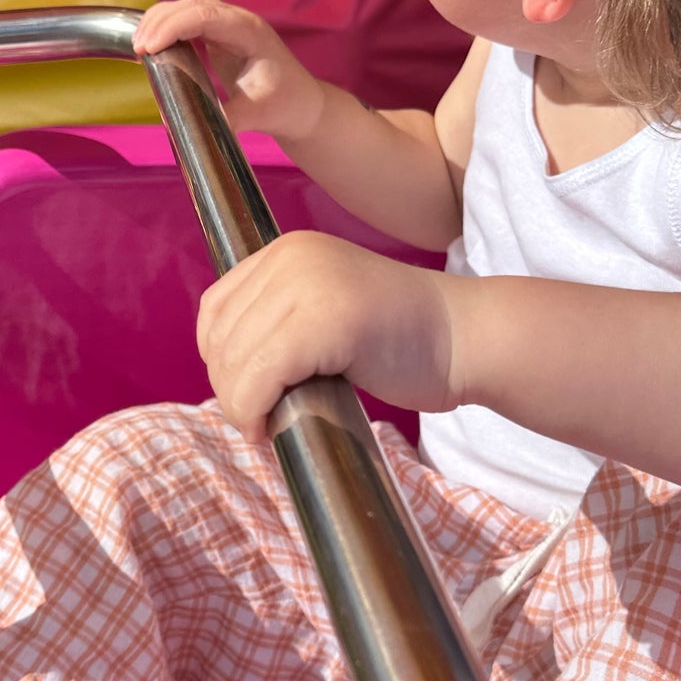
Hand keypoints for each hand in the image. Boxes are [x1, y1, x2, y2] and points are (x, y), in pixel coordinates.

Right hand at [133, 0, 325, 140]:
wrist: (301, 105)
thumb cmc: (286, 106)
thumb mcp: (260, 114)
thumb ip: (230, 118)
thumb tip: (196, 127)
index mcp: (250, 32)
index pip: (205, 15)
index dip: (173, 26)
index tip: (149, 47)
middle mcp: (238, 21)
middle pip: (191, 5)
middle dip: (160, 22)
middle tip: (138, 50)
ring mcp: (228, 25)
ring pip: (186, 8)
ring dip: (160, 21)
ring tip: (139, 48)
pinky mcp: (219, 35)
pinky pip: (187, 20)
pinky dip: (166, 28)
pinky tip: (151, 45)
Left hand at [197, 231, 456, 440]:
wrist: (465, 338)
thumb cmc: (403, 340)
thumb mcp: (326, 309)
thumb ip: (280, 323)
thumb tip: (225, 373)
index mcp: (288, 251)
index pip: (215, 309)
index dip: (220, 360)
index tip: (248, 394)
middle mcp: (291, 257)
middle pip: (219, 338)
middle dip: (231, 390)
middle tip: (260, 420)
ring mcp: (308, 284)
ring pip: (235, 362)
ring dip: (241, 407)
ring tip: (268, 425)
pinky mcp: (326, 320)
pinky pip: (260, 377)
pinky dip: (254, 411)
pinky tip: (271, 429)